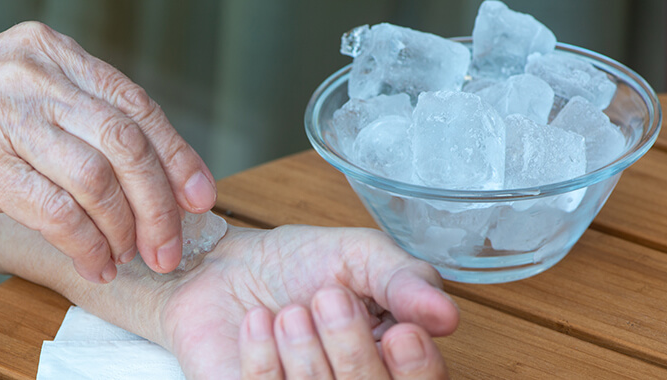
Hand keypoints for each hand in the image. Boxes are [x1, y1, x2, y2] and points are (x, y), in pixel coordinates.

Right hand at [0, 22, 214, 282]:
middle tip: (170, 245)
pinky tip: (94, 261)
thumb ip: (67, 114)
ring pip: (100, 178)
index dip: (178, 155)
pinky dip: (87, 243)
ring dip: (126, 229)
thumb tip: (136, 169)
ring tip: (129, 257)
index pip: (135, 106)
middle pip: (128, 143)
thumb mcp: (10, 88)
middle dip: (161, 203)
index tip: (199, 196)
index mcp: (50, 55)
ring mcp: (5, 115)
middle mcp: (34, 77)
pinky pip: (57, 210)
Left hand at [151, 226, 457, 378]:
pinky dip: (263, 358)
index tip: (403, 332)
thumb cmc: (295, 263)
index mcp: (393, 358)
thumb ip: (404, 281)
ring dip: (305, 351)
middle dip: (352, 349)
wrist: (222, 264)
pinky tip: (258, 323)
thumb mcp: (360, 256)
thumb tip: (445, 316)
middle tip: (327, 299)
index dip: (417, 368)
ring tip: (289, 311)